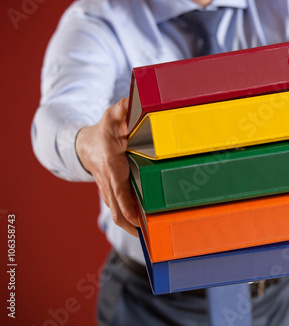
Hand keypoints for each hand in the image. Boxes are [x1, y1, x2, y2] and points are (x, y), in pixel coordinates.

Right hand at [76, 97, 137, 236]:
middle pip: (118, 209)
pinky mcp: (112, 195)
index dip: (126, 205)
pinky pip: (120, 212)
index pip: (117, 189)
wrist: (85, 145)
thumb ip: (123, 109)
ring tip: (153, 240)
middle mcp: (108, 182)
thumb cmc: (103, 130)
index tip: (136, 219)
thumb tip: (132, 100)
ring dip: (133, 228)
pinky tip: (147, 231)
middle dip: (132, 225)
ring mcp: (108, 191)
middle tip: (151, 237)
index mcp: (111, 165)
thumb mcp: (112, 116)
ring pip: (118, 214)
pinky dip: (131, 223)